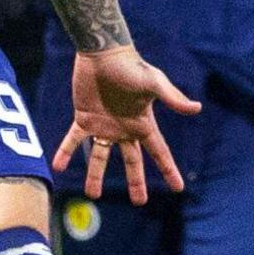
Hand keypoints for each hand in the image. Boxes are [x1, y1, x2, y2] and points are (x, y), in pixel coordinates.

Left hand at [57, 45, 200, 199]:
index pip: (159, 152)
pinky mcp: (84, 118)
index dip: (168, 170)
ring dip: (96, 175)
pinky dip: (65, 152)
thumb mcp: (154, 83)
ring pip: (101, 156)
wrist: (102, 52)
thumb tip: (196, 108)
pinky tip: (57, 166)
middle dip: (136, 182)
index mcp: (143, 123)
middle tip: (139, 202)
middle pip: (132, 161)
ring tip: (93, 194)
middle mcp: (124, 128)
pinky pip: (74, 140)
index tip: (178, 188)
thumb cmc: (130, 66)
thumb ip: (172, 98)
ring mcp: (103, 125)